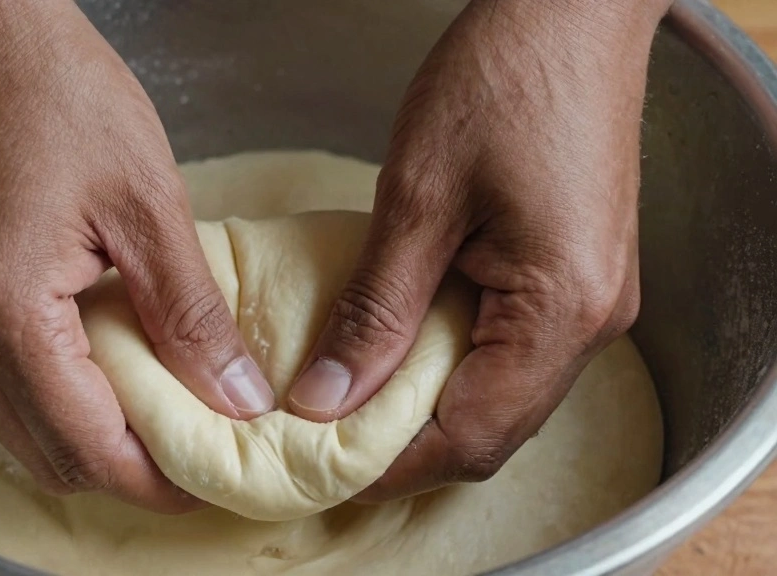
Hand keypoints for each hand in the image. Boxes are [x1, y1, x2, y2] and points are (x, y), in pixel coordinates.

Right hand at [0, 0, 273, 510]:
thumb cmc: (56, 95)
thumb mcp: (146, 203)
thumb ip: (190, 312)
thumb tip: (236, 396)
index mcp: (2, 315)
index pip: (86, 446)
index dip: (153, 480)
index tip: (211, 481)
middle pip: (45, 452)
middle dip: (123, 467)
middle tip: (196, 452)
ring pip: (18, 424)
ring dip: (90, 432)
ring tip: (162, 411)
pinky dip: (58, 393)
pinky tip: (109, 363)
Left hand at [288, 0, 670, 499]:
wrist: (570, 12)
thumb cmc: (502, 81)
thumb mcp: (418, 198)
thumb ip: (375, 311)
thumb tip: (328, 399)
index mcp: (561, 309)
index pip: (470, 436)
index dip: (389, 464)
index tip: (318, 467)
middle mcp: (592, 322)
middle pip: (492, 428)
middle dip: (406, 444)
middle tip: (323, 439)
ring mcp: (593, 302)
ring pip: (501, 394)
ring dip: (426, 406)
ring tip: (349, 399)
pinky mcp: (578, 277)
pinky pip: (512, 352)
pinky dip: (451, 365)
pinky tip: (399, 347)